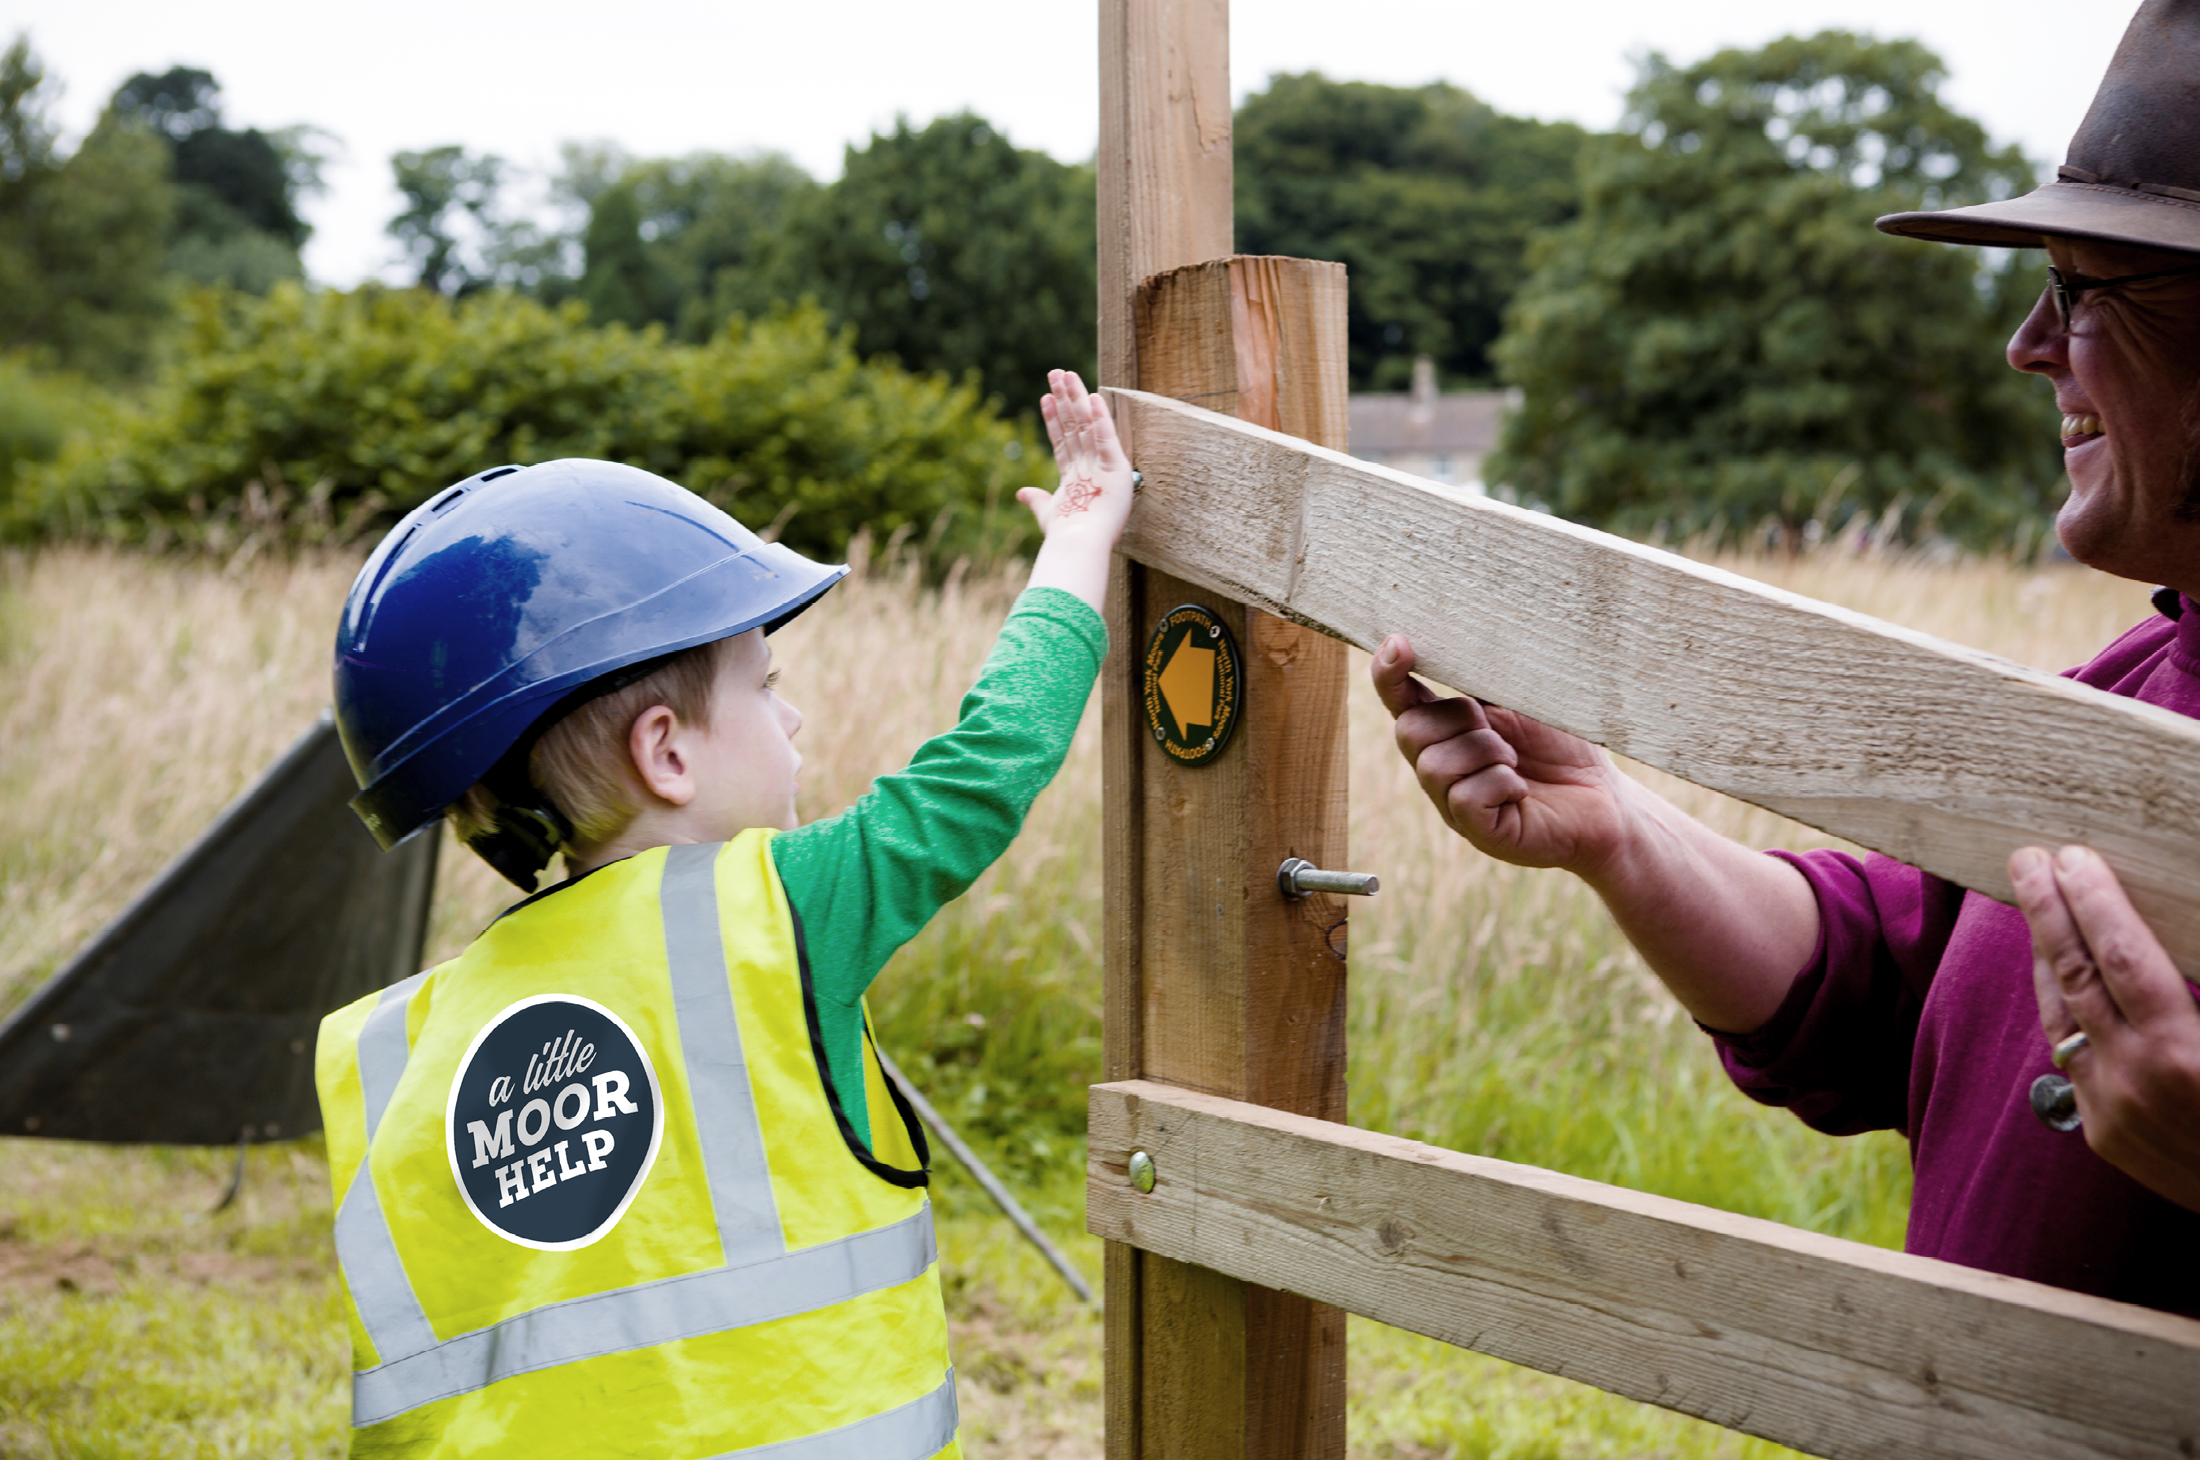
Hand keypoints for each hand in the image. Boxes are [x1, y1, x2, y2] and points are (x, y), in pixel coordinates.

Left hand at [1022, 370, 1133, 543]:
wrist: (1080, 545)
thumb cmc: (1066, 534)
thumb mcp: (1048, 513)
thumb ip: (1038, 500)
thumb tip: (1021, 492)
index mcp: (1077, 477)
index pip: (1062, 440)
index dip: (1053, 418)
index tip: (1044, 398)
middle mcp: (1092, 467)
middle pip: (1074, 426)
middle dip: (1064, 399)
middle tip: (1055, 373)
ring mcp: (1104, 467)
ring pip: (1087, 426)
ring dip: (1076, 400)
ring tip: (1065, 375)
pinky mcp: (1118, 471)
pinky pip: (1106, 439)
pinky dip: (1100, 419)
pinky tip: (1092, 397)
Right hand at [1369, 635, 1631, 876]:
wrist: (1607, 799)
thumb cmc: (1564, 745)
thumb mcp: (1522, 697)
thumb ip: (1484, 675)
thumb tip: (1458, 636)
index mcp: (1446, 728)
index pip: (1399, 699)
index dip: (1388, 673)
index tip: (1399, 644)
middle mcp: (1440, 767)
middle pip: (1409, 731)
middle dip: (1457, 719)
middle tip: (1499, 729)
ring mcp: (1453, 804)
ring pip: (1435, 766)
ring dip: (1484, 752)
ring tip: (1515, 760)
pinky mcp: (1478, 833)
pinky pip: (1464, 798)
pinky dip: (1500, 783)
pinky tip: (1521, 789)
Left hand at [2010, 843, 2199, 1212]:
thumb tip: (2183, 928)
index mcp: (2183, 1053)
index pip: (2123, 957)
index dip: (2094, 902)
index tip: (2073, 856)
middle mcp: (2135, 1079)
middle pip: (2075, 975)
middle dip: (2047, 910)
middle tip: (2027, 858)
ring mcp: (2109, 1109)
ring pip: (2059, 1015)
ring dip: (2045, 955)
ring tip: (2037, 903)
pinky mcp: (2099, 1134)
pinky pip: (2071, 1057)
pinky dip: (2064, 1010)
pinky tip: (2061, 975)